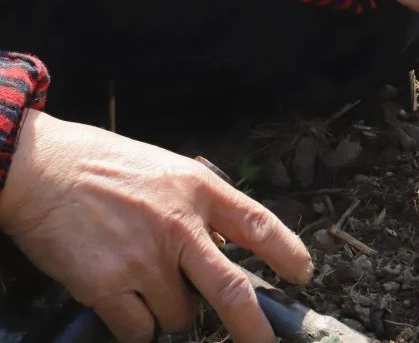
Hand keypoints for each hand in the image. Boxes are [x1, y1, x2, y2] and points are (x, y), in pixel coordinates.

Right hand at [0, 110, 311, 342]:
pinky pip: (140, 330)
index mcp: (199, 190)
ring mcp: (145, 259)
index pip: (258, 225)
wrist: (40, 169)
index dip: (287, 253)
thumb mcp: (167, 171)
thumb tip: (220, 248)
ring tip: (147, 287)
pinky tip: (125, 306)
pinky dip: (139, 329)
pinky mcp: (109, 286)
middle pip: (232, 290)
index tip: (304, 274)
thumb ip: (198, 207)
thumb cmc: (103, 166)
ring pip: (180, 316)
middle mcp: (180, 226)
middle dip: (253, 328)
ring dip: (172, 315)